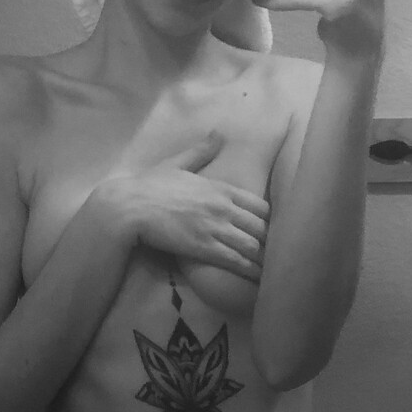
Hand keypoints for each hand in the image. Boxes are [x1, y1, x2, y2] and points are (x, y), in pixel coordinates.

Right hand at [96, 131, 268, 279]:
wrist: (128, 207)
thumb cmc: (149, 185)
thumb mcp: (178, 163)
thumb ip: (202, 151)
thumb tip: (218, 132)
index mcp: (221, 188)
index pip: (260, 205)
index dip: (272, 221)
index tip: (278, 232)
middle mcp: (223, 207)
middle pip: (262, 228)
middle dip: (273, 244)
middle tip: (283, 257)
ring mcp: (215, 228)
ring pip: (252, 246)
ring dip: (265, 260)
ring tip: (277, 272)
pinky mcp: (203, 248)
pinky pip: (235, 261)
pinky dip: (250, 270)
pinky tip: (259, 279)